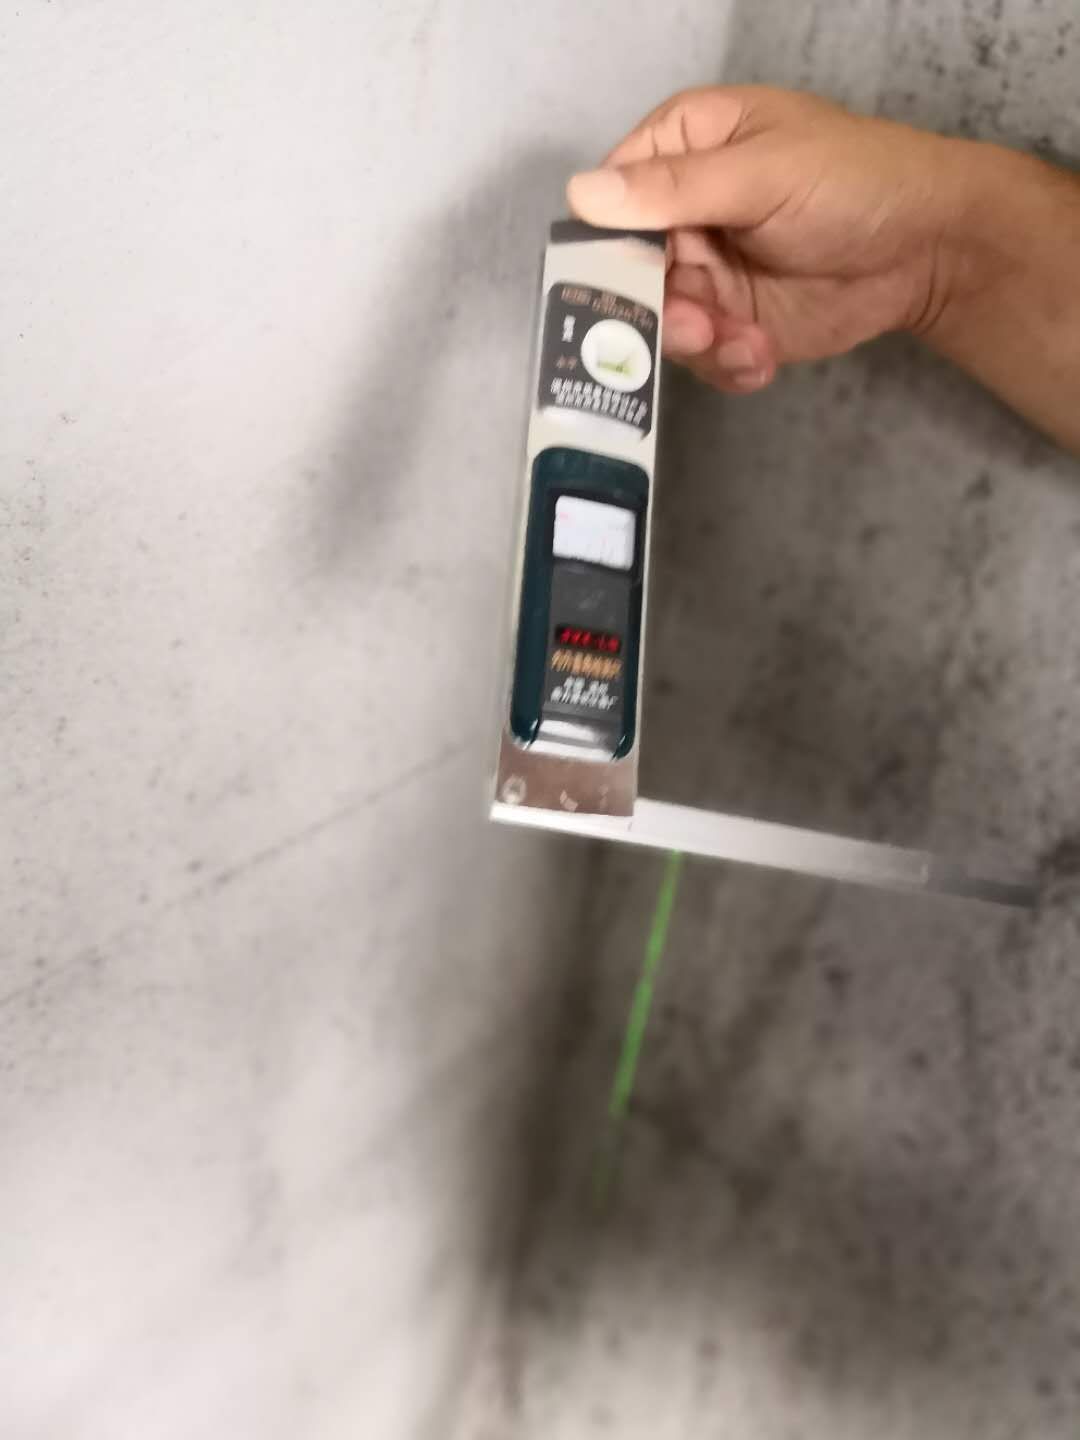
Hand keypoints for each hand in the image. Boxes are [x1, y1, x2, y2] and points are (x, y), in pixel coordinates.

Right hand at [567, 87, 963, 393]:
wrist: (929, 248)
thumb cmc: (855, 180)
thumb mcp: (764, 173)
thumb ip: (676, 188)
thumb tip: (582, 193)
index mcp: (681, 150)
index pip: (609, 199)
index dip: (606, 244)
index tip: (626, 279)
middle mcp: (681, 213)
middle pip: (627, 274)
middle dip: (657, 308)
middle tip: (697, 325)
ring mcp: (704, 274)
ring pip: (660, 324)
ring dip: (698, 343)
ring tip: (745, 342)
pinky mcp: (730, 325)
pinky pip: (701, 358)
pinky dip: (727, 364)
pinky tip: (762, 355)